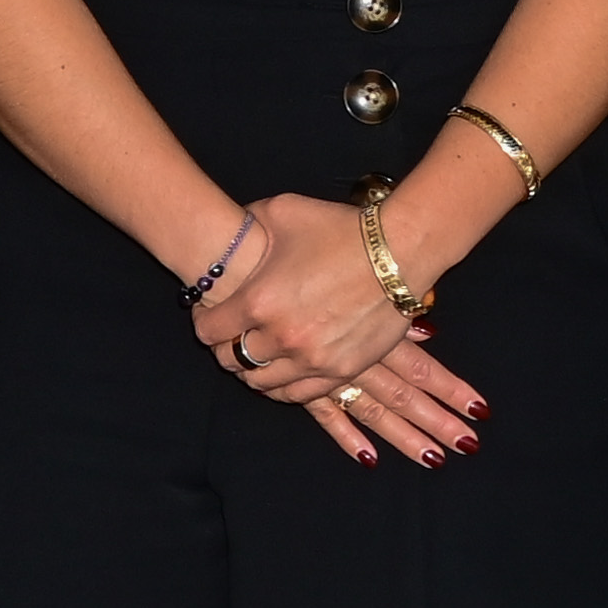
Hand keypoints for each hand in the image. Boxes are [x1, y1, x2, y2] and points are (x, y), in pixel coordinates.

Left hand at [191, 193, 490, 465]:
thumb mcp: (282, 211)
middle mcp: (281, 337)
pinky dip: (286, 386)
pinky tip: (284, 371)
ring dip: (255, 371)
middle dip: (227, 348)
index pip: (208, 331)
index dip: (205, 321)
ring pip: (263, 384)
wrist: (402, 251)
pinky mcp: (342, 370)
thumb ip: (247, 223)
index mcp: (258, 302)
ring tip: (259, 354)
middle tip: (234, 336)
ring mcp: (313, 359)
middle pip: (232, 361)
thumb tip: (232, 227)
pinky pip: (300, 395)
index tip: (211, 315)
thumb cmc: (340, 228)